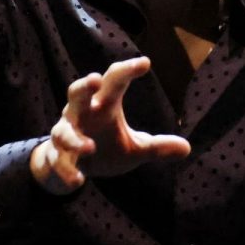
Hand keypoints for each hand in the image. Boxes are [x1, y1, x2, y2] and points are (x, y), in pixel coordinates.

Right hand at [29, 57, 191, 193]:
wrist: (67, 167)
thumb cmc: (103, 148)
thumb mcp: (134, 148)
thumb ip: (156, 147)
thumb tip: (186, 148)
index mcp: (102, 106)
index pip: (113, 82)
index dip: (127, 71)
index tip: (145, 63)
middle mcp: (81, 115)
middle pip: (77, 93)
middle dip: (83, 87)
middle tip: (93, 80)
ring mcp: (66, 134)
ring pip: (63, 131)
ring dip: (75, 138)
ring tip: (90, 147)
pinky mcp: (57, 157)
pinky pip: (59, 161)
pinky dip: (67, 170)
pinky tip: (78, 181)